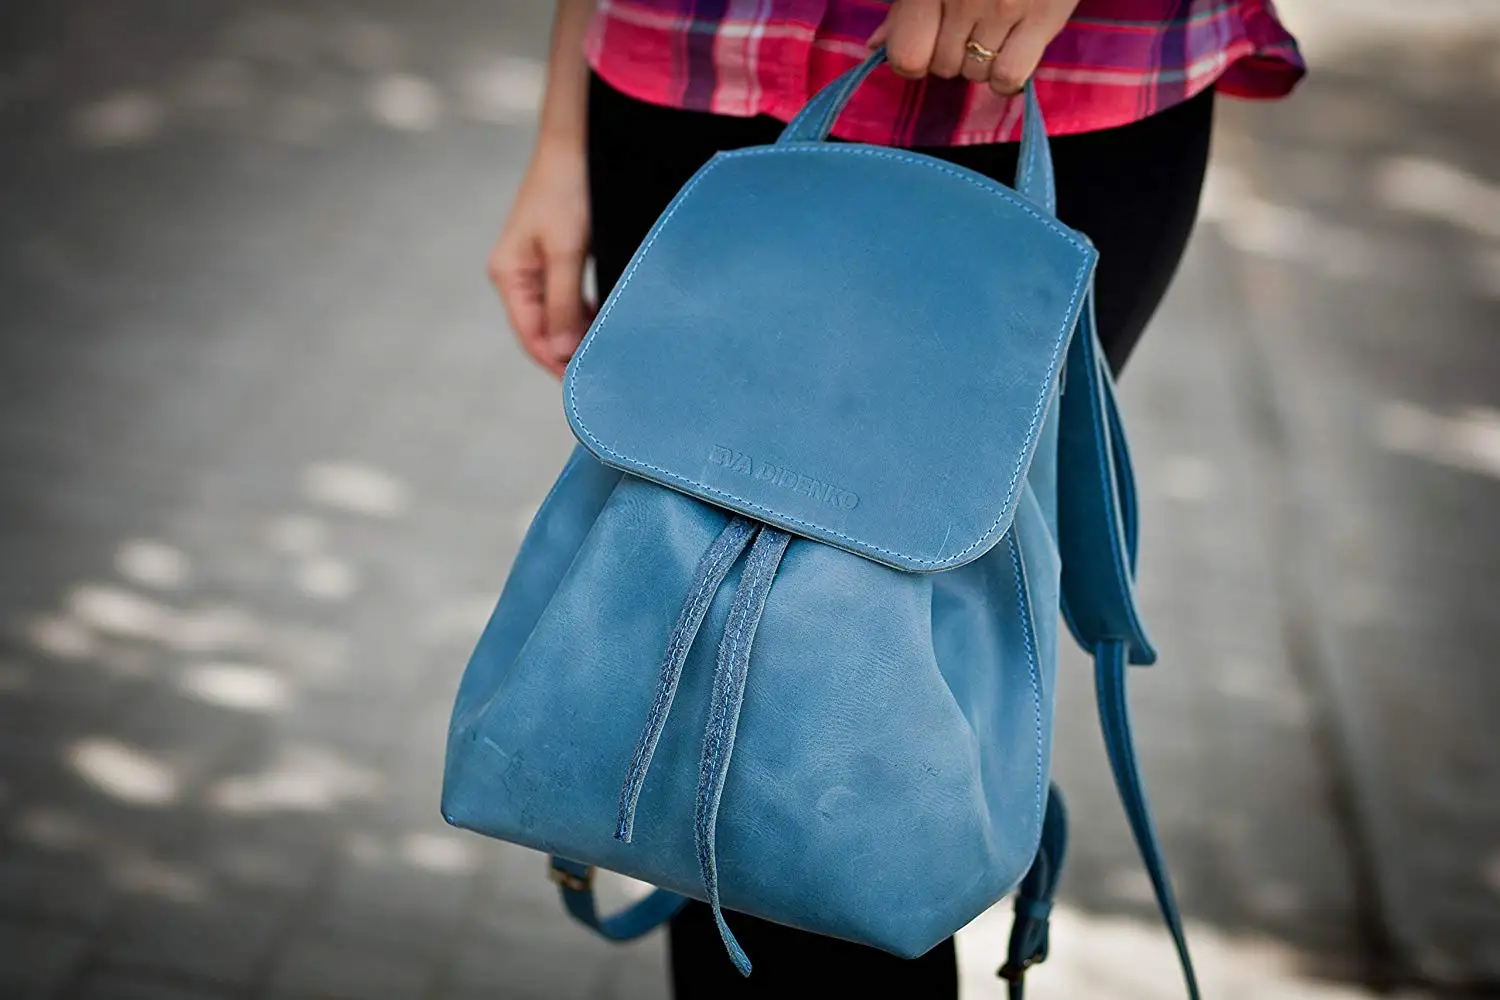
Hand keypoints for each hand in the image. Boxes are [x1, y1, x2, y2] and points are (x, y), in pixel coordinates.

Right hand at [488, 137, 591, 377]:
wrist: (575, 144)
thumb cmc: (568, 192)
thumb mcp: (568, 252)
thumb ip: (564, 304)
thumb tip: (563, 353)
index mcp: (510, 275)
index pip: (531, 337)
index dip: (556, 364)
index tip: (586, 386)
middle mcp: (518, 274)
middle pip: (542, 330)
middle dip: (569, 353)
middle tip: (604, 376)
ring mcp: (535, 266)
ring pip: (557, 315)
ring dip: (580, 334)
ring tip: (609, 353)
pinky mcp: (555, 256)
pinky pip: (568, 297)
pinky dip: (585, 313)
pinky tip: (607, 322)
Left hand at [868, 0, 1080, 95]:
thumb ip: (903, 7)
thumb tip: (876, 46)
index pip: (907, 57)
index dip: (913, 60)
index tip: (926, 45)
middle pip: (943, 68)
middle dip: (950, 56)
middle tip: (967, 28)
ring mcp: (1004, 7)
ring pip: (976, 74)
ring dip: (981, 63)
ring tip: (994, 31)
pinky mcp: (1043, 17)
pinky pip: (1009, 76)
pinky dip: (1006, 75)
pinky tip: (1012, 52)